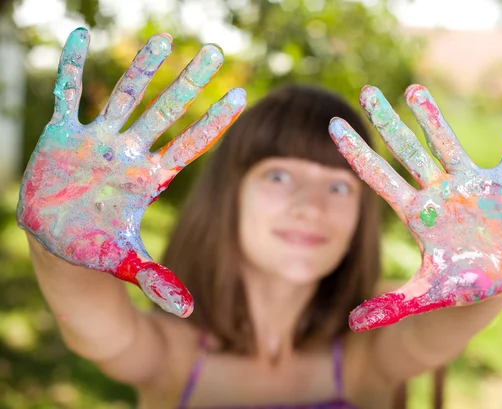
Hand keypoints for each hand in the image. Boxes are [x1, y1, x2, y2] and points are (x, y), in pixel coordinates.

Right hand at [17, 28, 245, 316]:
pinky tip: (79, 37)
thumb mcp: (126, 264)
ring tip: (163, 38)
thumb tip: (189, 308)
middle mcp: (126, 154)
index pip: (189, 144)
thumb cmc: (96, 254)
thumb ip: (157, 280)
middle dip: (188, 83)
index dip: (214, 122)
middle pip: (164, 112)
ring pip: (123, 97)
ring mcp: (95, 142)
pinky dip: (69, 67)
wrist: (57, 249)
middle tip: (215, 53)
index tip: (241, 97)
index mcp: (146, 178)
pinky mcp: (61, 137)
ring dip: (140, 69)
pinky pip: (65, 95)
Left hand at [329, 84, 501, 330]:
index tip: (332, 126)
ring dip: (433, 118)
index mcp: (416, 214)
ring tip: (412, 88)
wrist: (491, 284)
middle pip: (407, 152)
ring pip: (448, 144)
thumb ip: (389, 307)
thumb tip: (351, 326)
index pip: (378, 177)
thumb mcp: (423, 296)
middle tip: (366, 92)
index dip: (356, 153)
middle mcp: (438, 192)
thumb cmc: (454, 286)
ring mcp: (469, 186)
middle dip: (387, 122)